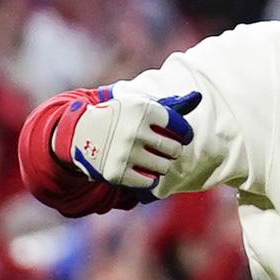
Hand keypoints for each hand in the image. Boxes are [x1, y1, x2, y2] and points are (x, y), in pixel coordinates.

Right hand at [64, 90, 198, 193]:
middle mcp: (134, 130)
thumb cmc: (120, 117)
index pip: (180, 127)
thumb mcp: (141, 105)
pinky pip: (150, 182)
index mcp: (142, 109)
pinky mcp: (117, 173)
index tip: (181, 136)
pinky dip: (149, 178)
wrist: (80, 132)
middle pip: (174, 149)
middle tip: (163, 149)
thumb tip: (198, 97)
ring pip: (164, 167)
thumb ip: (171, 105)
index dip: (184, 134)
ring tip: (152, 159)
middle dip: (172, 150)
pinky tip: (141, 170)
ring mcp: (125, 153)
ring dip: (162, 165)